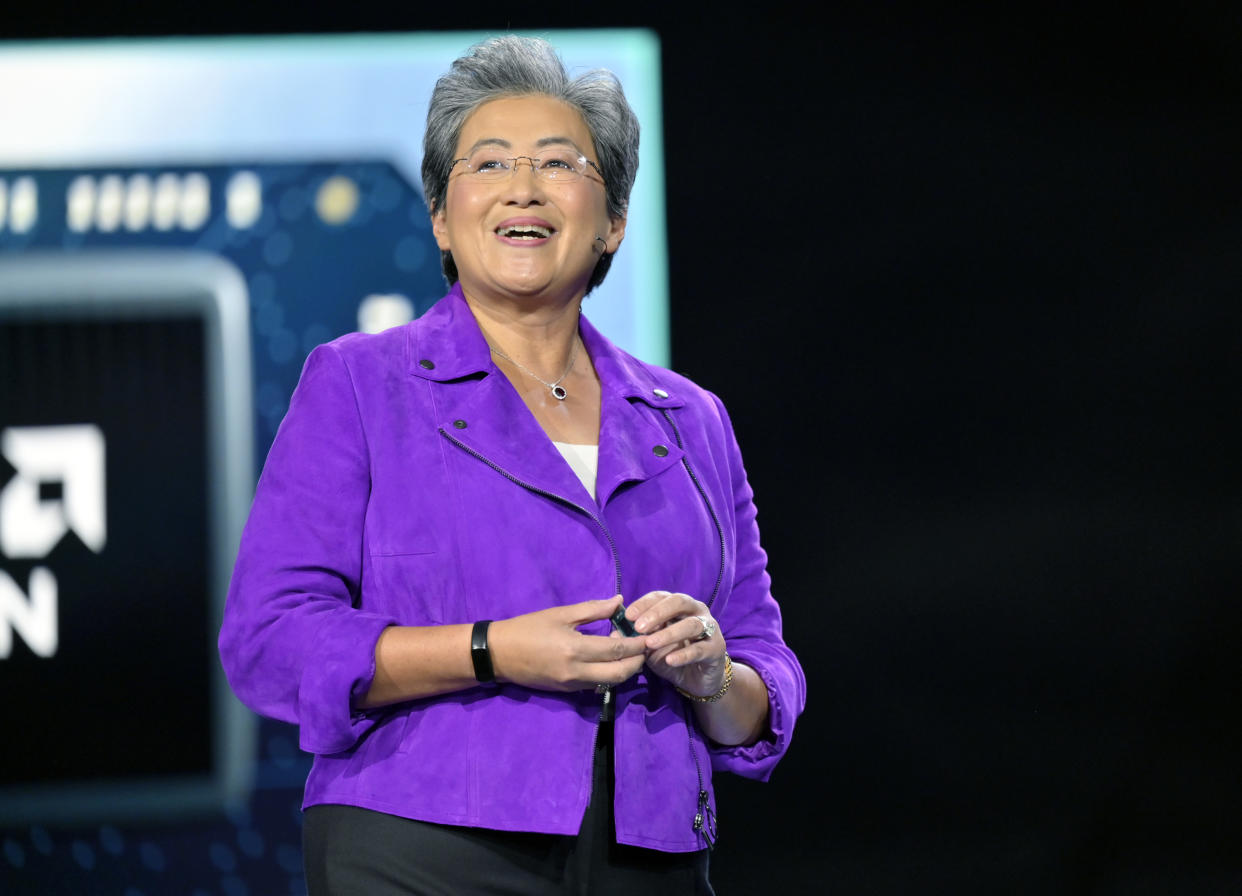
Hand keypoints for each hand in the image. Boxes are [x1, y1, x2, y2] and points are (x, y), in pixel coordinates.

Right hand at [488, 595, 647, 691]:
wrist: (498, 655)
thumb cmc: (528, 628)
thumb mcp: (560, 614)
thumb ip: (592, 609)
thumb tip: (619, 602)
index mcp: (575, 649)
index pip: (617, 650)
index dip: (637, 644)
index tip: (649, 635)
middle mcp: (577, 672)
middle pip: (619, 673)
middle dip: (637, 662)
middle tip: (644, 647)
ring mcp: (572, 685)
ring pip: (609, 682)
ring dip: (624, 669)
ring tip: (626, 651)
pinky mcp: (567, 691)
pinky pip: (595, 685)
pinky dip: (608, 674)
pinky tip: (608, 659)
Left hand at [627, 591, 726, 698]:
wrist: (697, 679)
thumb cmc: (672, 655)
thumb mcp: (649, 648)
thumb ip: (635, 638)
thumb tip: (614, 633)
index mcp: (678, 606)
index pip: (661, 596)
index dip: (644, 604)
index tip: (628, 616)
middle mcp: (696, 611)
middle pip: (679, 602)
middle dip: (657, 612)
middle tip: (639, 627)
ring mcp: (709, 628)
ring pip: (691, 624)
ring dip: (669, 633)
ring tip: (650, 643)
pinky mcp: (716, 648)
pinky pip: (700, 649)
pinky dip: (684, 654)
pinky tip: (670, 660)